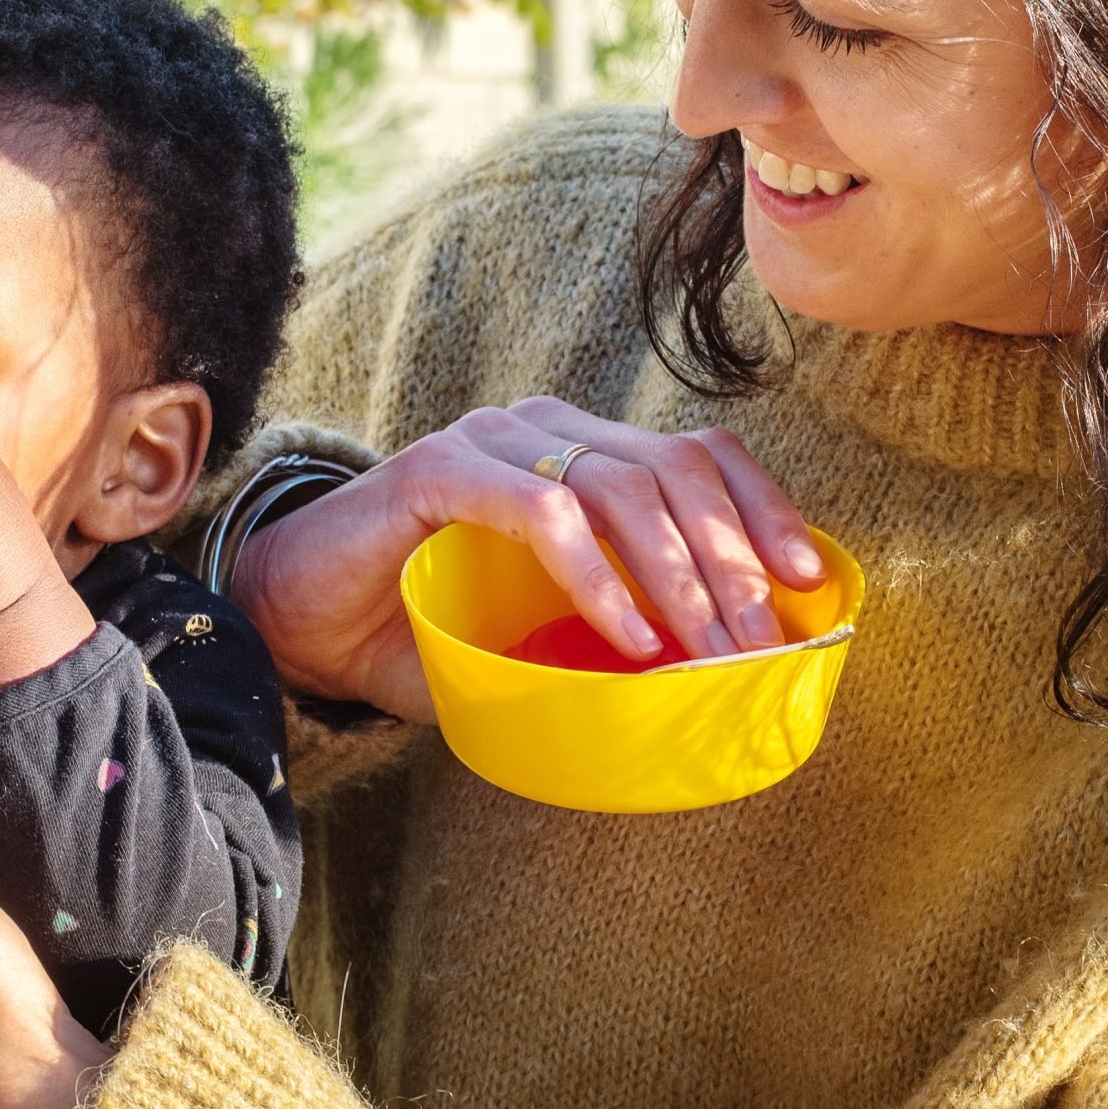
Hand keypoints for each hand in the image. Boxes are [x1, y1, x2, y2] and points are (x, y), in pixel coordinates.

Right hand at [232, 399, 823, 720]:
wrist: (301, 624)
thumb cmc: (431, 629)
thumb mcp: (547, 631)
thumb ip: (623, 632)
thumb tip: (725, 682)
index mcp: (582, 448)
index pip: (700, 455)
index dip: (763, 511)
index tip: (806, 584)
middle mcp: (545, 427)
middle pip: (675, 470)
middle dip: (730, 562)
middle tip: (754, 647)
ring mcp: (492, 441)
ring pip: (621, 487)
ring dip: (676, 578)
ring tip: (700, 652)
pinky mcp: (440, 471)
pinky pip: (542, 510)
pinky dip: (596, 576)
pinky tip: (628, 636)